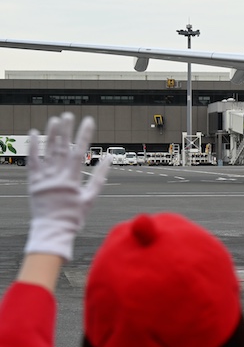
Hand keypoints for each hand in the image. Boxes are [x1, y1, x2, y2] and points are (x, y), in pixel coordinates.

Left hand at [25, 114, 110, 260]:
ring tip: (55, 120)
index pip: (79, 151)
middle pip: (61, 147)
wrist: (53, 230)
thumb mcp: (91, 197)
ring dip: (51, 134)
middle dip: (66, 130)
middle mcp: (56, 176)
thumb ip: (99, 176)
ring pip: (47, 151)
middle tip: (69, 115)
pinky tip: (34, 133)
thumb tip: (108, 158)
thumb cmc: (74, 216)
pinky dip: (33, 147)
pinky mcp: (33, 182)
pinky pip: (31, 161)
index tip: (88, 121)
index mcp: (72, 180)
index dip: (84, 135)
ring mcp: (43, 178)